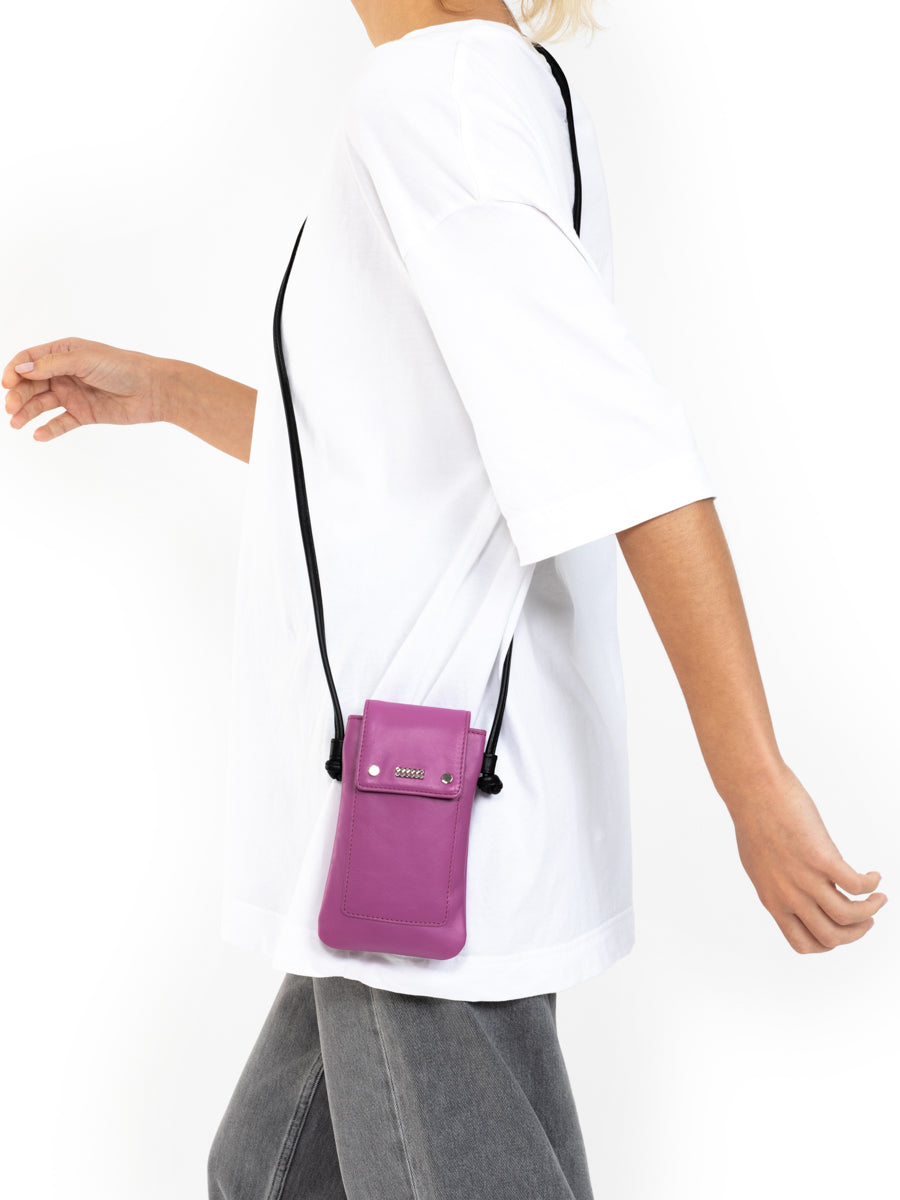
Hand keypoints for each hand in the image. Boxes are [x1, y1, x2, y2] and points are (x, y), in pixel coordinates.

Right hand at [3, 336, 168, 440]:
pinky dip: (49, 429)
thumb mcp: (85, 360)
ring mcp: (74, 394)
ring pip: (42, 404)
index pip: (29, 360)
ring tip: (17, 424)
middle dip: (18, 395)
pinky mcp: (84, 413)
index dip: (15, 371)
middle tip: (11, 409)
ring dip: (28, 413)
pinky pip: (61, 422)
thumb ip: (52, 365)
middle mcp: (65, 372)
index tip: (7, 384)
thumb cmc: (123, 366)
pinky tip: (38, 435)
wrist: (153, 390)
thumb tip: (21, 369)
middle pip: (32, 384)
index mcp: (64, 352)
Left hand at [730, 763, 887, 952]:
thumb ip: (778, 886)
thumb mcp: (759, 866)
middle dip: (855, 933)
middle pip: (831, 937)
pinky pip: (855, 885)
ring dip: (870, 911)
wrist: (752, 790)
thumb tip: (798, 895)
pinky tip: (873, 876)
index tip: (841, 928)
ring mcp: (804, 878)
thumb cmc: (754, 821)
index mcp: (772, 900)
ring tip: (877, 898)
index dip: (828, 943)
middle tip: (867, 918)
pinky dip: (871, 885)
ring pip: (848, 917)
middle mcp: (788, 896)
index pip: (803, 943)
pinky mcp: (820, 857)